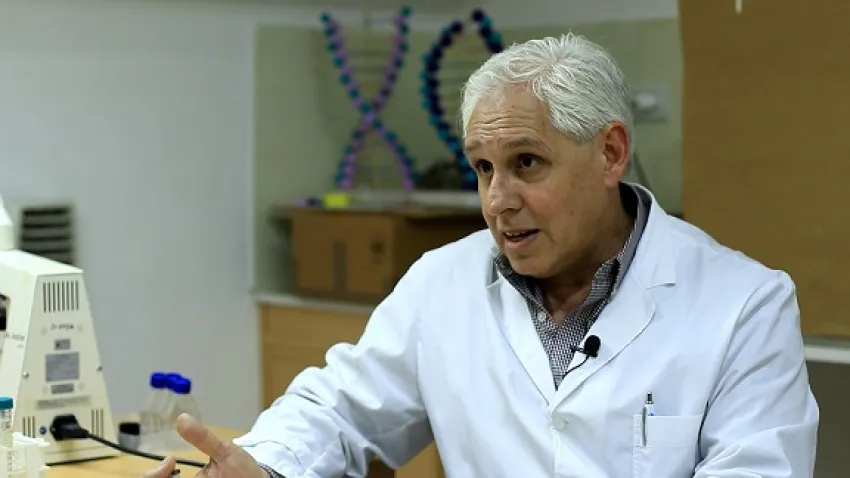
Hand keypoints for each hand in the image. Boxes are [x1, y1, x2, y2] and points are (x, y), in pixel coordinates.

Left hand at [141, 413, 269, 476]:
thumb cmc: (244, 472)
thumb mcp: (226, 452)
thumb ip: (203, 438)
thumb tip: (181, 419)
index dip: (155, 475)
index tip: (169, 460)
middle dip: (154, 475)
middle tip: (167, 463)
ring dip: (160, 476)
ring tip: (168, 467)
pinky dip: (167, 477)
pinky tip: (172, 472)